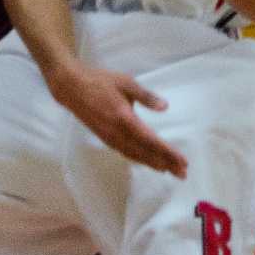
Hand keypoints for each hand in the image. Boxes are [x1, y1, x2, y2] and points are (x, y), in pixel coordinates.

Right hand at [50, 65, 187, 176]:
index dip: (168, 153)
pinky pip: (125, 153)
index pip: (151, 141)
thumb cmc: (100, 81)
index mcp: (125, 119)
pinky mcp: (105, 138)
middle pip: (146, 153)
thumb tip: (164, 107)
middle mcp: (118, 133)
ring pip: (135, 156)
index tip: (183, 161)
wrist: (72, 88)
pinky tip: (146, 161)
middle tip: (182, 173)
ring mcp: (110, 138)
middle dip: (165, 163)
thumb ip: (145, 96)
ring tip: (169, 170)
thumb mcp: (126, 82)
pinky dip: (139, 159)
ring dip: (153, 164)